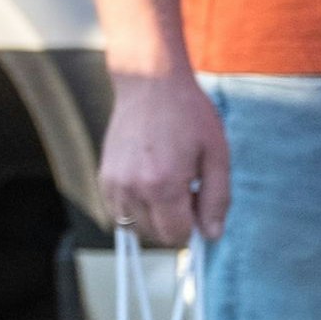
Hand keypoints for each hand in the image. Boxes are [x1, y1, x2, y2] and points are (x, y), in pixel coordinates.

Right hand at [97, 68, 229, 243]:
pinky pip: (119, 212)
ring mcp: (113, 184)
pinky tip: (151, 180)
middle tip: (188, 187)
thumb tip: (213, 235)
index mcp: (163, 185)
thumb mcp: (217, 155)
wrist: (150, 84)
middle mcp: (132, 189)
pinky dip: (137, 207)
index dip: (195, 227)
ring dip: (155, 217)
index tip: (200, 202)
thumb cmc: (189, 115)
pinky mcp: (103, 177)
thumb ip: (217, 199)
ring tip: (168, 182)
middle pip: (156, 235)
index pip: (176, 235)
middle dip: (176, 222)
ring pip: (135, 227)